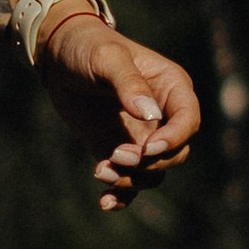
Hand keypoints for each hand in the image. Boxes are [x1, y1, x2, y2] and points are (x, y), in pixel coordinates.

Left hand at [35, 16, 201, 214]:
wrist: (59, 56)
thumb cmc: (88, 46)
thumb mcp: (107, 58)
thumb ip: (129, 83)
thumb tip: (149, 114)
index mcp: (170, 87)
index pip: (188, 121)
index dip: (174, 139)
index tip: (148, 148)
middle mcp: (162, 115)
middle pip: (174, 153)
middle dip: (149, 163)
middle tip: (116, 155)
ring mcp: (140, 136)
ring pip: (152, 173)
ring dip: (130, 180)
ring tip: (100, 170)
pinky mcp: (117, 151)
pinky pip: (129, 182)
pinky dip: (120, 195)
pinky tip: (104, 202)